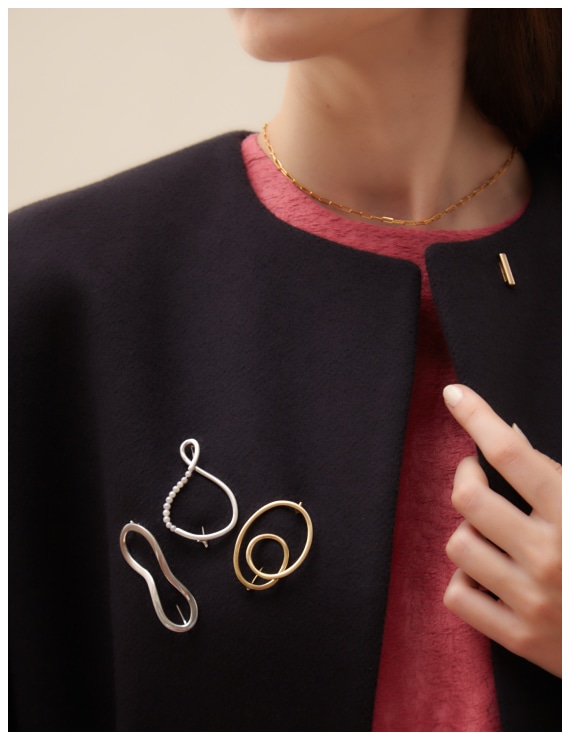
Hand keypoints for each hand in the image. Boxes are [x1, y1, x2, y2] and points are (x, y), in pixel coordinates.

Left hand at [442, 384, 560, 676]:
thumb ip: (558, 477)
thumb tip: (509, 435)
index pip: (511, 454)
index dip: (477, 416)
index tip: (454, 395)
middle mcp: (549, 556)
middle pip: (469, 496)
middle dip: (465, 475)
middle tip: (475, 473)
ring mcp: (531, 600)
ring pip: (458, 543)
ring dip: (467, 531)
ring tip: (490, 533)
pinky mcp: (518, 637)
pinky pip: (457, 595)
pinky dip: (464, 581)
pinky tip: (485, 575)